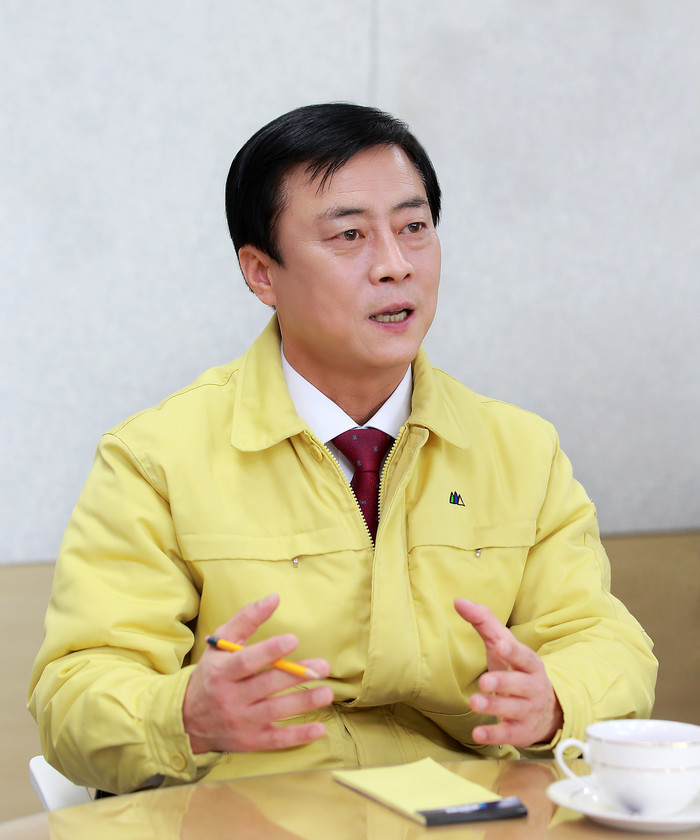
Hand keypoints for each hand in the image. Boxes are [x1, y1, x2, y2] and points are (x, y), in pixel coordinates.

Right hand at [183, 593, 331, 753]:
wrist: (188, 719)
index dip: (270, 651)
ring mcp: (241, 721)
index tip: (293, 640)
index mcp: (222, 671)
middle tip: (323, 666)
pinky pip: (276, 740)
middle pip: (266, 685)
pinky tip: (319, 728)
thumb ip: (247, 619)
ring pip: (275, 712)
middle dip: (296, 675)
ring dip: (304, 703)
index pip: (246, 660)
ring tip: (327, 692)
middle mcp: (230, 698)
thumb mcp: (220, 644)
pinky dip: (298, 736)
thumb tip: (274, 597)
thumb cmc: (212, 673)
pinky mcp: (250, 741)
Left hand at [454, 598, 562, 747]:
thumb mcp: (504, 646)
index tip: (500, 645)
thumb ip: (483, 622)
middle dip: (503, 683)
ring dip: (494, 707)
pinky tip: (477, 734)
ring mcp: (527, 710)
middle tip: (484, 682)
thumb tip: (458, 601)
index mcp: (528, 663)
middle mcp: (531, 687)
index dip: (512, 651)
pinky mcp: (520, 731)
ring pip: (513, 709)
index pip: (523, 656)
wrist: (546, 710)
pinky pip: (508, 734)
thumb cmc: (516, 669)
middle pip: (519, 685)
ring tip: (475, 703)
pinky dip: (493, 735)